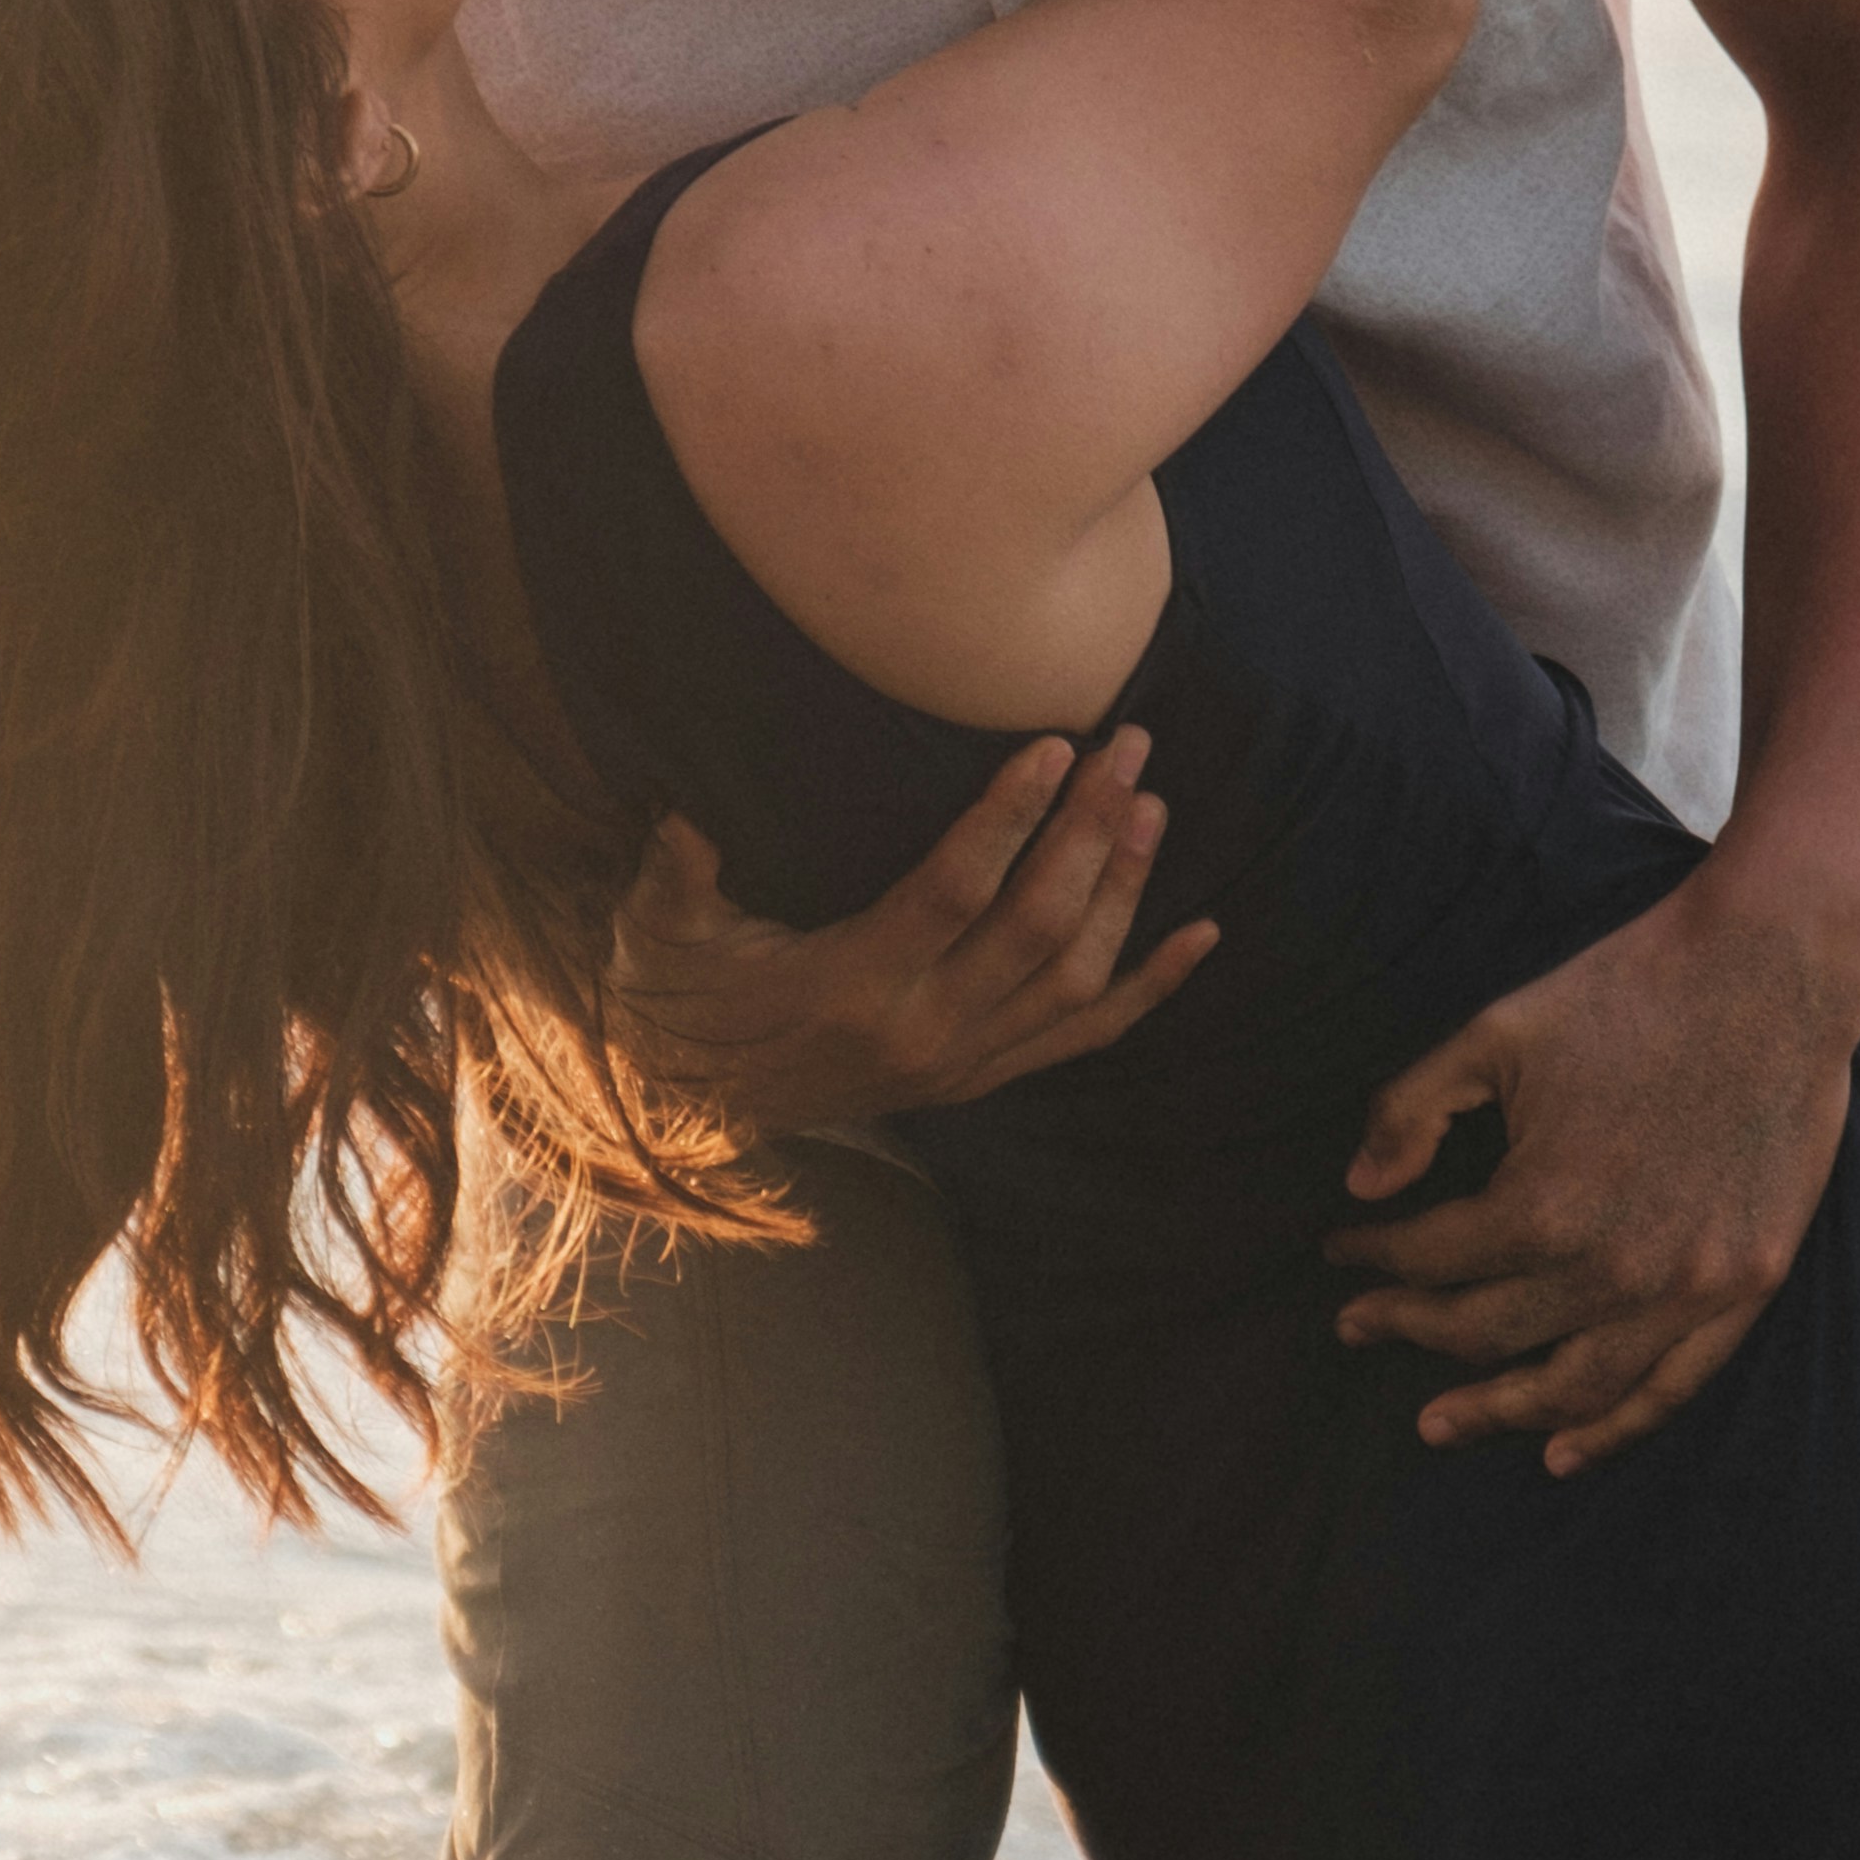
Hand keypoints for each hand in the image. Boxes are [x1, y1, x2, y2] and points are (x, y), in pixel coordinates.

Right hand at [613, 728, 1216, 1136]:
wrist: (692, 1111)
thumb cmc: (676, 1001)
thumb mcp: (657, 933)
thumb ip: (675, 873)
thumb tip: (685, 812)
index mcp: (852, 986)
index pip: (956, 893)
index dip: (1011, 820)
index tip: (1053, 748)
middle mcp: (923, 1033)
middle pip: (1035, 925)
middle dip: (1090, 831)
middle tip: (1126, 749)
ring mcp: (961, 1063)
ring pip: (1072, 978)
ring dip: (1124, 891)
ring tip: (1151, 805)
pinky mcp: (979, 1079)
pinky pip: (1083, 1037)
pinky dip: (1150, 988)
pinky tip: (1201, 937)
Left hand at [1327, 864, 1859, 1468]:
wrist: (1771, 968)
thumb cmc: (1628, 990)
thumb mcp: (1495, 1034)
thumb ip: (1410, 1111)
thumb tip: (1360, 1189)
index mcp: (1541, 1206)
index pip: (1430, 1260)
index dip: (1373, 1259)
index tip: (1341, 1252)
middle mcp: (1612, 1269)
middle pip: (1485, 1333)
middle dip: (1409, 1329)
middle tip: (1362, 1330)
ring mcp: (1689, 1288)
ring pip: (1571, 1386)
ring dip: (1497, 1411)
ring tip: (1439, 1423)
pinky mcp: (1748, 1285)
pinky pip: (1670, 1388)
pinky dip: (1613, 1427)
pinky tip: (1562, 1450)